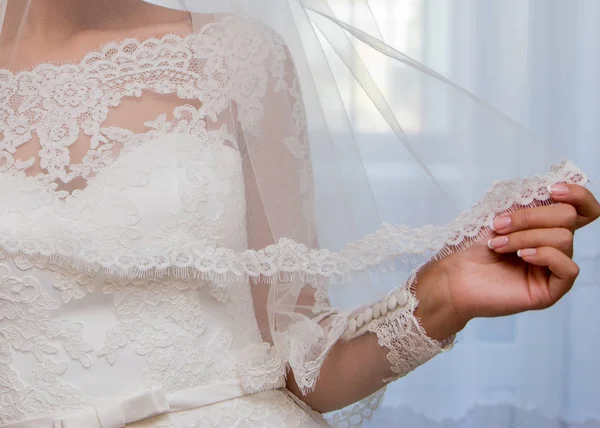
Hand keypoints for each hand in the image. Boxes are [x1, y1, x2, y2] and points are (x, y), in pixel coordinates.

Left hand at [415, 184, 599, 340]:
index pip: (582, 208)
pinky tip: (521, 257)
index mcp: (545, 226)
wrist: (454, 275)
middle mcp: (554, 245)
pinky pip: (568, 268)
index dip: (577, 194)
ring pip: (563, 239)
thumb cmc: (471, 245)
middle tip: (498, 226)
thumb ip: (529, 202)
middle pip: (568, 217)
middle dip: (531, 217)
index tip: (552, 190)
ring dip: (526, 237)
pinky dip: (544, 255)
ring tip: (498, 245)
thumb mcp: (501, 214)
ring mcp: (553, 268)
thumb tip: (554, 188)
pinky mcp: (551, 289)